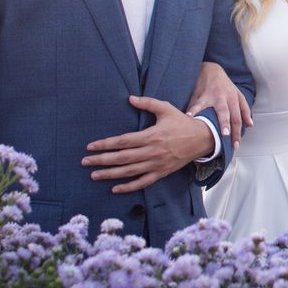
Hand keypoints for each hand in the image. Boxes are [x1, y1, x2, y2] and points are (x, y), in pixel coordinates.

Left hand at [82, 96, 217, 192]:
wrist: (202, 139)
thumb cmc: (182, 123)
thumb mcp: (166, 108)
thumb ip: (147, 103)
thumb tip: (130, 98)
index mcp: (151, 136)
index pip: (123, 141)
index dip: (106, 144)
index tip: (91, 146)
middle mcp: (152, 152)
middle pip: (122, 158)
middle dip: (102, 160)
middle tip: (85, 162)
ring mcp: (156, 164)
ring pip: (129, 172)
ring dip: (110, 174)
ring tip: (94, 175)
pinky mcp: (161, 173)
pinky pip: (143, 182)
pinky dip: (129, 187)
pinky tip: (115, 188)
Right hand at [185, 61, 251, 138]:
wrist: (211, 69)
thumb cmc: (225, 85)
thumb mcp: (238, 95)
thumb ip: (244, 110)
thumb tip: (250, 125)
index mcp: (234, 99)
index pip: (237, 118)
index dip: (237, 132)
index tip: (235, 144)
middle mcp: (223, 98)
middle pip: (226, 112)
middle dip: (225, 124)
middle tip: (225, 135)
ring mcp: (211, 95)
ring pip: (211, 107)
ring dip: (208, 116)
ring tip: (205, 127)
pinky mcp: (200, 94)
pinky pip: (196, 103)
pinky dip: (192, 109)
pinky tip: (188, 115)